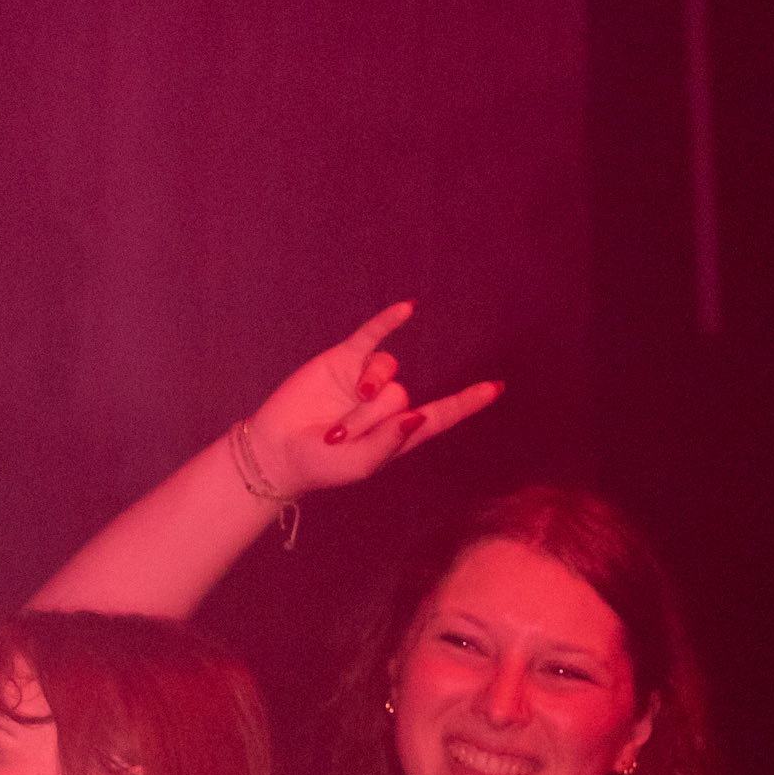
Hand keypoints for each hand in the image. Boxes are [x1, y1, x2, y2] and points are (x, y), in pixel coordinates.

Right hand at [244, 303, 501, 497]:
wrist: (277, 449)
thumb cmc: (321, 465)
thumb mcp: (360, 464)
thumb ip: (389, 442)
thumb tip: (418, 414)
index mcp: (398, 434)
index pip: (441, 414)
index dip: (466, 402)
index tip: (496, 388)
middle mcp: (387, 404)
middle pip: (402, 396)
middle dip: (369, 419)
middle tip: (338, 439)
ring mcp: (365, 380)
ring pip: (386, 372)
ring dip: (364, 399)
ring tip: (336, 424)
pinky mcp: (344, 361)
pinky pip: (372, 336)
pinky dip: (389, 322)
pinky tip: (409, 309)